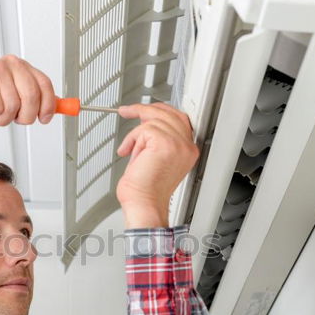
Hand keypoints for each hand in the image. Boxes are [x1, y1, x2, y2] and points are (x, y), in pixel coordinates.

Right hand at [0, 55, 55, 125]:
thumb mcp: (15, 100)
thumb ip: (36, 101)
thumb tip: (60, 107)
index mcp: (21, 68)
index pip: (45, 85)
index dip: (48, 105)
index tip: (45, 117)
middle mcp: (10, 66)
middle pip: (32, 98)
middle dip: (24, 116)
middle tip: (12, 116)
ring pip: (14, 107)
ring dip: (2, 117)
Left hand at [116, 103, 198, 228]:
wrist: (143, 204)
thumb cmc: (145, 190)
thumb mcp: (154, 158)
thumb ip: (156, 140)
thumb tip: (145, 122)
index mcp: (187, 150)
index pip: (178, 119)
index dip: (158, 111)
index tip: (141, 111)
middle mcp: (186, 147)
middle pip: (169, 113)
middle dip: (145, 109)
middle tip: (126, 111)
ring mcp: (178, 144)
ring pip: (153, 120)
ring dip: (135, 135)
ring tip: (130, 151)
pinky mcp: (165, 143)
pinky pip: (143, 129)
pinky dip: (132, 140)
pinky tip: (129, 153)